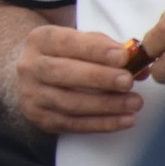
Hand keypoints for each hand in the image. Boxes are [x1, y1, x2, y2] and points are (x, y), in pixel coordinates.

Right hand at [14, 26, 139, 132]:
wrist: (32, 78)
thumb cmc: (65, 57)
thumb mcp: (78, 42)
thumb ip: (105, 48)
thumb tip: (135, 61)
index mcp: (40, 41)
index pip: (65, 43)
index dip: (95, 50)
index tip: (122, 56)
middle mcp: (29, 67)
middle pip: (62, 72)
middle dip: (98, 78)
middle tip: (127, 81)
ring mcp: (32, 94)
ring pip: (68, 102)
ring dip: (106, 104)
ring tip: (134, 102)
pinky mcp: (40, 117)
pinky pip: (73, 124)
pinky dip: (103, 123)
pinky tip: (126, 119)